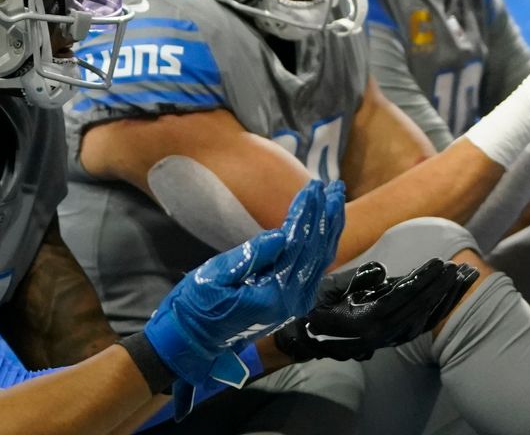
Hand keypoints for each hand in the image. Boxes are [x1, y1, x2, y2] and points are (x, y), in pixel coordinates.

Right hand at [146, 179, 344, 398]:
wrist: (192, 343)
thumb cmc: (195, 307)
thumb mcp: (213, 278)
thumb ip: (248, 257)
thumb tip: (281, 234)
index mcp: (272, 294)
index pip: (297, 245)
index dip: (305, 214)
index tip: (312, 188)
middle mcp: (291, 301)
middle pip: (317, 250)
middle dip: (326, 215)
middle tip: (335, 186)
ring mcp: (294, 304)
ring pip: (321, 258)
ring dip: (330, 227)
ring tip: (337, 198)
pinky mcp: (292, 303)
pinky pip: (315, 268)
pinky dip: (324, 243)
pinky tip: (328, 226)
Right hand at [271, 258, 477, 362]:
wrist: (311, 338)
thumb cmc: (320, 308)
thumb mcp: (332, 288)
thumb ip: (358, 277)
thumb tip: (381, 271)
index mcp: (367, 319)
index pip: (402, 296)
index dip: (423, 280)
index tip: (440, 263)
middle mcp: (381, 332)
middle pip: (419, 307)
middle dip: (441, 286)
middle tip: (459, 267)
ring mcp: (389, 338)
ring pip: (425, 317)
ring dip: (446, 298)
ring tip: (465, 279)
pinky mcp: (393, 339)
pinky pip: (421, 325)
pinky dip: (439, 310)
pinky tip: (453, 296)